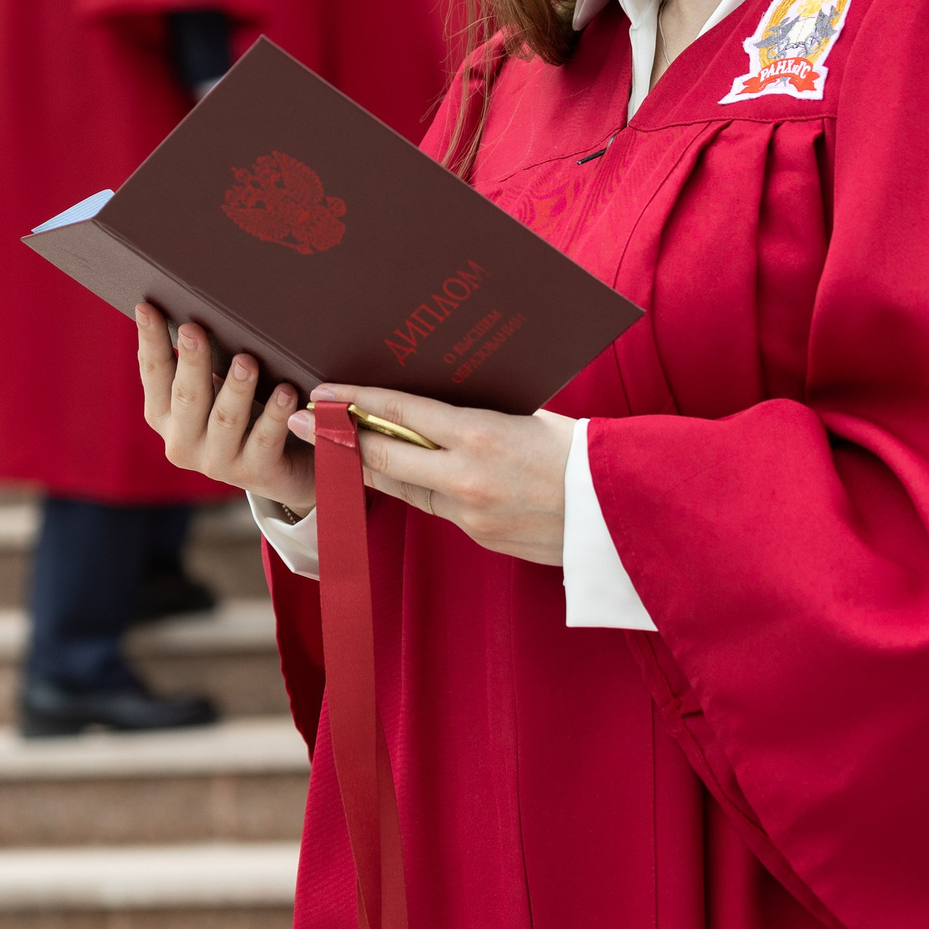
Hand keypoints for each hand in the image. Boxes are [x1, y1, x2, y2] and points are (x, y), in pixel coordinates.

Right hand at [137, 303, 314, 513]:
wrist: (280, 469)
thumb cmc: (239, 413)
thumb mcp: (210, 389)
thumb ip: (197, 362)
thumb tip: (194, 306)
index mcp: (163, 415)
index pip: (153, 374)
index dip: (150, 341)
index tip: (147, 307)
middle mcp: (182, 442)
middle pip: (186, 397)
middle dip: (191, 362)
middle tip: (194, 329)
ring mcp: (218, 462)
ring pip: (225, 420)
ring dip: (235, 389)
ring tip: (247, 361)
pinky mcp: (255, 473)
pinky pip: (264, 440)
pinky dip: (274, 414)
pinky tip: (286, 392)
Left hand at [298, 382, 574, 567]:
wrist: (626, 513)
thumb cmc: (583, 451)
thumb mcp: (526, 418)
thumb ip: (475, 416)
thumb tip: (430, 406)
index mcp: (480, 435)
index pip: (400, 412)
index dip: (355, 401)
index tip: (323, 392)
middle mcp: (466, 477)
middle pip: (384, 456)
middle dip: (338, 438)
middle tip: (302, 421)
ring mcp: (470, 513)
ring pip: (402, 486)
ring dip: (367, 466)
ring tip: (335, 447)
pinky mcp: (480, 537)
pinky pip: (435, 507)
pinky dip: (415, 487)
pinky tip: (397, 474)